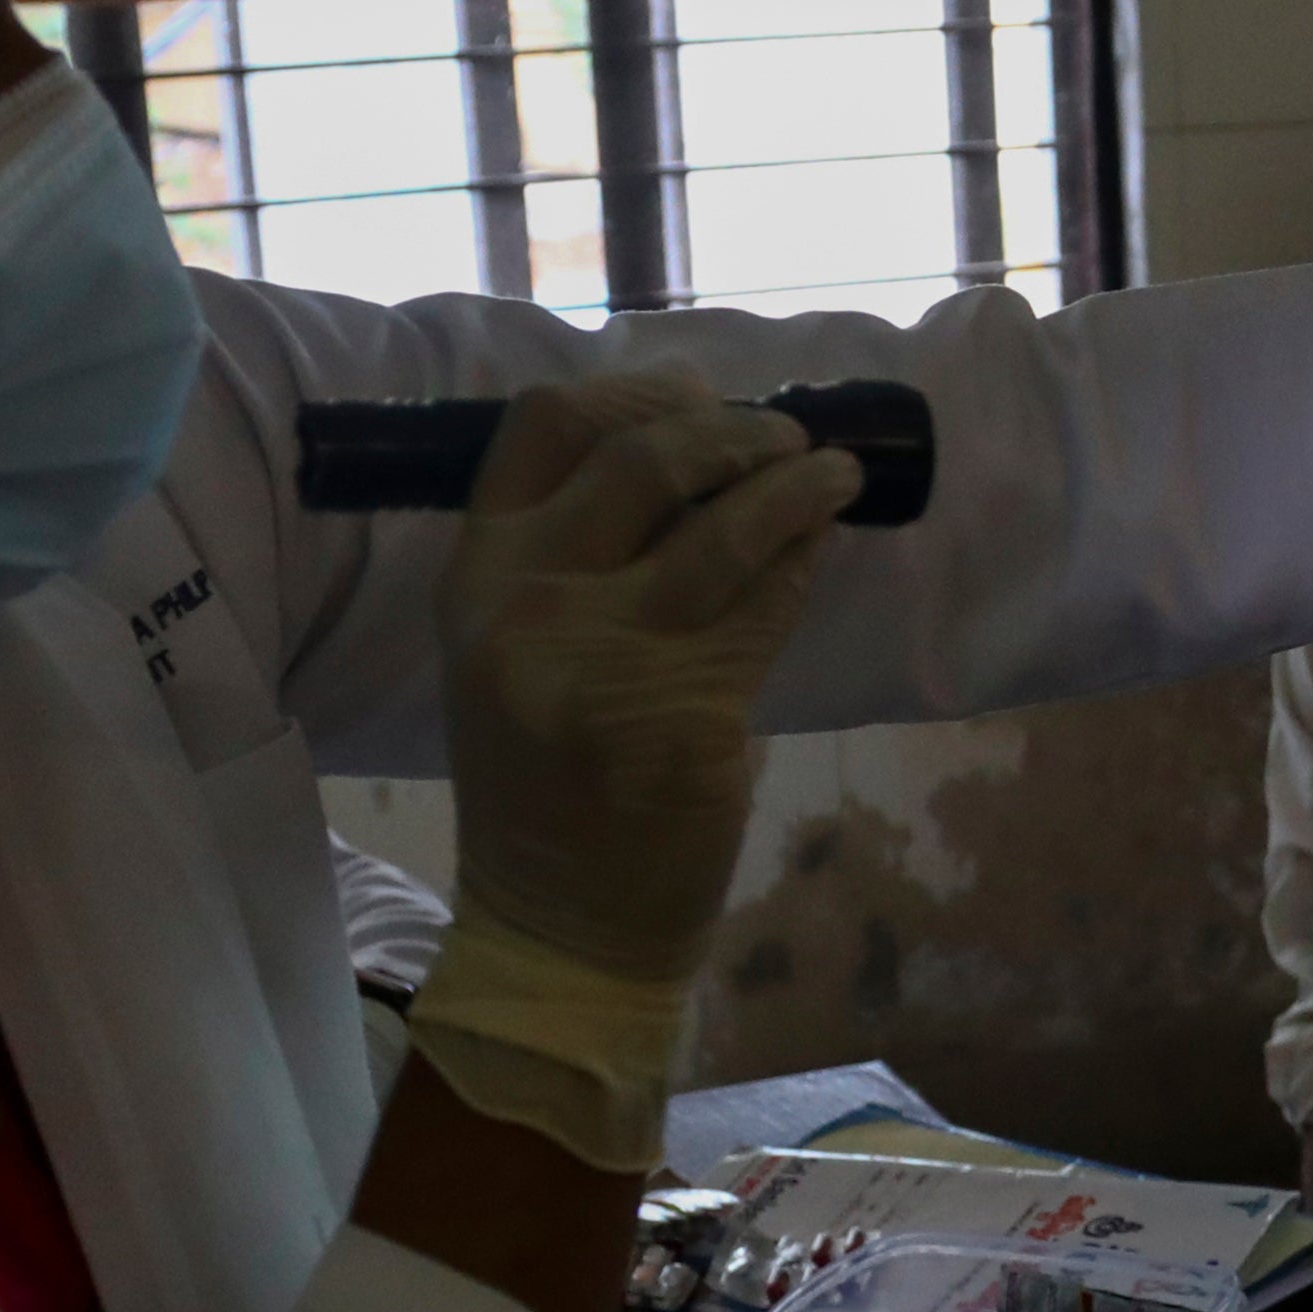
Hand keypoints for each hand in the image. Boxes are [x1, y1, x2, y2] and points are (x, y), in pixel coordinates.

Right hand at [438, 371, 856, 982]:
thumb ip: (576, 551)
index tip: (696, 389)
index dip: (632, 390)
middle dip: (732, 430)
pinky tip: (821, 547)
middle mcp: (526, 604)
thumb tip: (690, 432)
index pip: (543, 424)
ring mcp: (605, 658)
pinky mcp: (686, 714)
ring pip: (722, 526)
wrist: (560, 922)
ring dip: (795, 483)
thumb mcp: (518, 650)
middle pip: (643, 458)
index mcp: (475, 577)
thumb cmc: (550, 780)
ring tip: (837, 475)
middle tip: (786, 437)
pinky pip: (765, 605)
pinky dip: (803, 562)